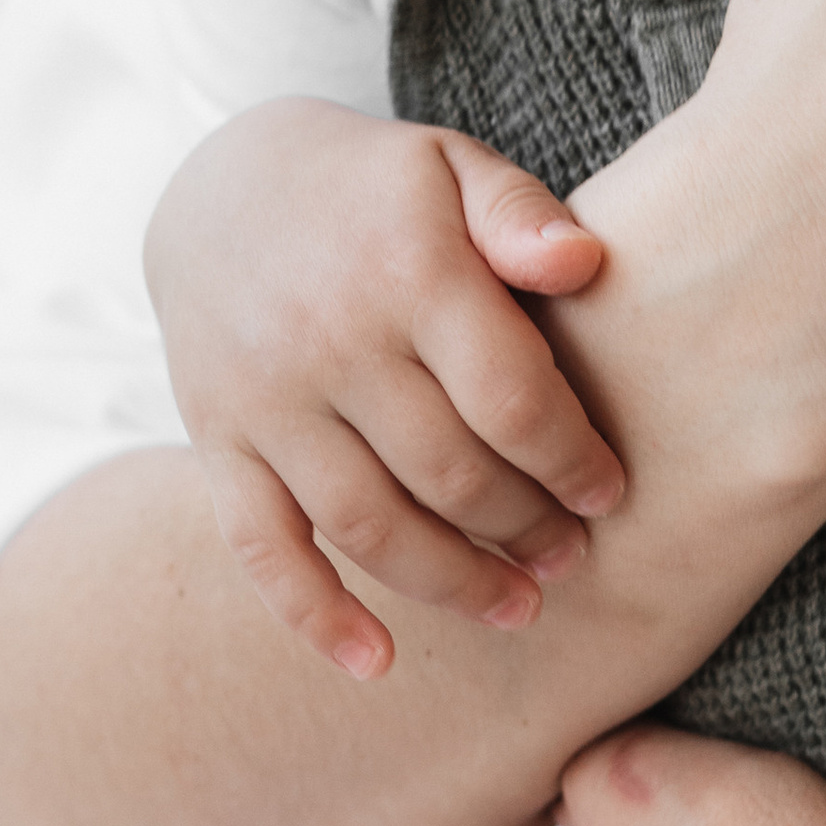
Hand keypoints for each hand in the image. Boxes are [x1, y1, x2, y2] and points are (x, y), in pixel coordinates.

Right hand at [144, 96, 623, 675]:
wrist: (215, 185)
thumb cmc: (370, 186)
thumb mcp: (450, 163)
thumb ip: (519, 212)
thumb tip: (587, 263)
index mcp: (408, 267)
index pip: (510, 395)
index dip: (570, 459)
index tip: (610, 493)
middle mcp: (331, 338)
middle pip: (448, 472)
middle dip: (525, 529)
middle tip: (570, 556)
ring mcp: (265, 397)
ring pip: (368, 524)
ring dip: (451, 582)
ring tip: (516, 607)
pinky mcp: (215, 441)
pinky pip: (260, 548)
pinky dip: (316, 616)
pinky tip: (379, 661)